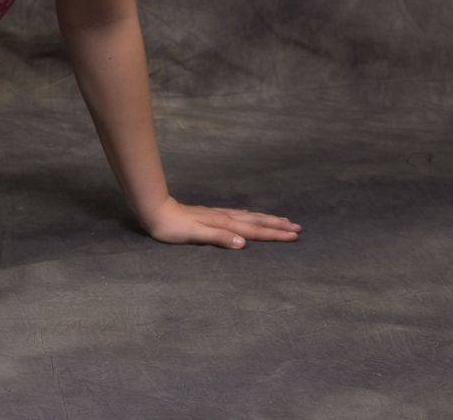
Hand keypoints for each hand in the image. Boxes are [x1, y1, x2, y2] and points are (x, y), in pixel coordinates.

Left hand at [136, 196, 301, 248]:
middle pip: (256, 222)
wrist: (155, 210)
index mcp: (224, 224)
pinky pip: (239, 215)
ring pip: (249, 217)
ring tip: (283, 220)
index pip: (254, 230)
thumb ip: (218, 237)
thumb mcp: (194, 234)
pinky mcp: (211, 214)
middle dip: (277, 226)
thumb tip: (243, 243)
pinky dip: (251, 216)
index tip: (294, 236)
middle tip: (298, 228)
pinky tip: (251, 215)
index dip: (274, 234)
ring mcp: (218, 215)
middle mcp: (224, 218)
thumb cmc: (172, 227)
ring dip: (267, 219)